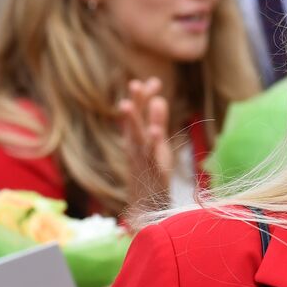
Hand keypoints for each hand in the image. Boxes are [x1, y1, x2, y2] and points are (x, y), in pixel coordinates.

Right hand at [118, 77, 172, 215]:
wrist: (146, 205)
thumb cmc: (151, 173)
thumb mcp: (156, 144)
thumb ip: (158, 122)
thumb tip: (159, 98)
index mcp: (135, 138)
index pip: (138, 113)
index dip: (144, 97)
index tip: (154, 81)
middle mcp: (135, 147)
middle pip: (133, 122)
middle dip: (134, 103)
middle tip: (134, 84)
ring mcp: (141, 159)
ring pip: (136, 138)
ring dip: (133, 121)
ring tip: (128, 104)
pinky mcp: (150, 171)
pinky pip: (150, 156)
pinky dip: (152, 143)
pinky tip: (155, 131)